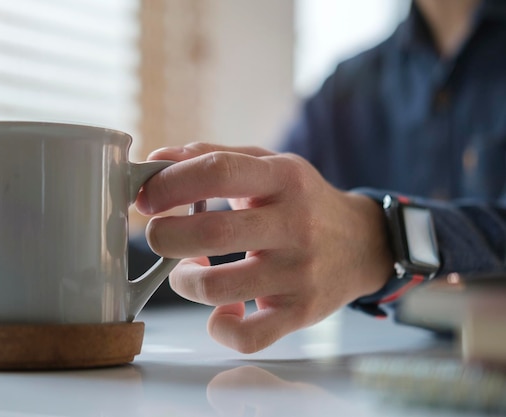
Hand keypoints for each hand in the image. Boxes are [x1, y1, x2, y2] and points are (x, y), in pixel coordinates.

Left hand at [136, 143, 391, 352]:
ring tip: (188, 270)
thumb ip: (214, 157)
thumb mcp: (269, 166)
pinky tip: (223, 310)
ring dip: (185, 281)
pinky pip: (249, 336)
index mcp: (283, 178)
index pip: (217, 172)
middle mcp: (295, 224)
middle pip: (211, 233)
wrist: (363, 243)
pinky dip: (221, 327)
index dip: (169, 184)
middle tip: (159, 235)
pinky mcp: (301, 312)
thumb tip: (157, 158)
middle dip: (165, 236)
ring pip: (218, 288)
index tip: (146, 198)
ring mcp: (300, 273)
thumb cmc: (302, 201)